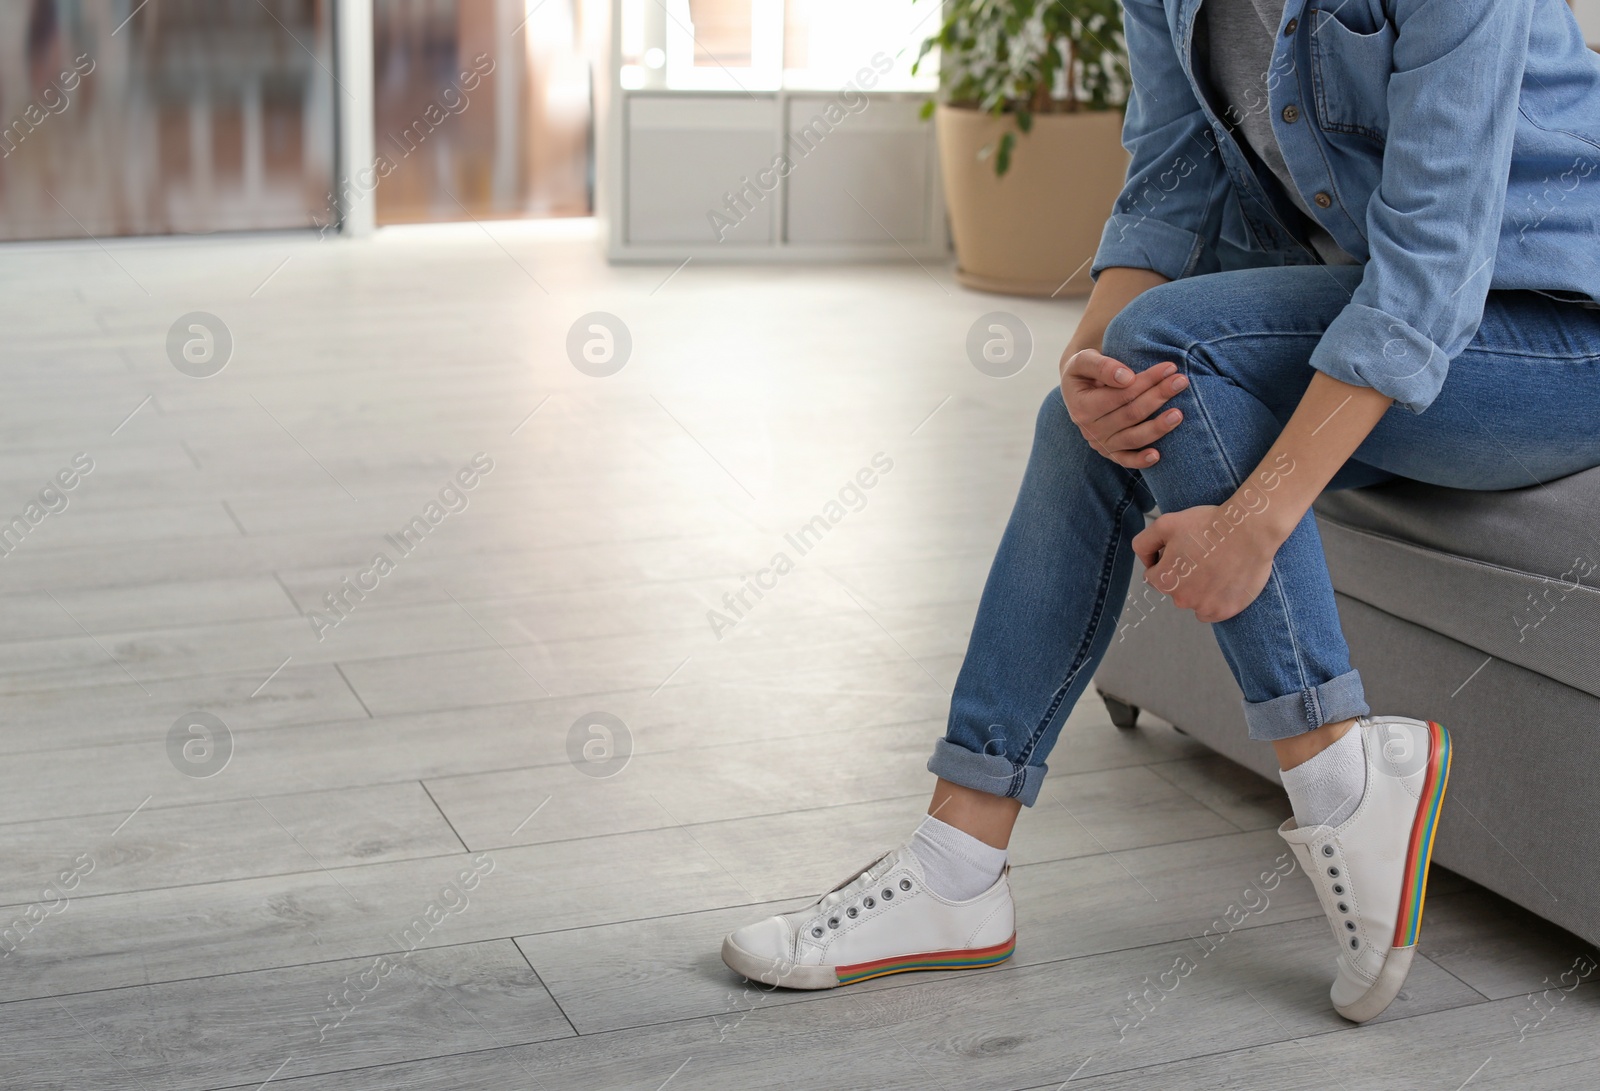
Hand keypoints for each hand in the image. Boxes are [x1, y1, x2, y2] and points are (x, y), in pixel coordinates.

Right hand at [1059, 347, 1188, 468]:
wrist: (1080, 389)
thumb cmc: (1086, 371)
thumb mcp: (1084, 360)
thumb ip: (1102, 366)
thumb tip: (1127, 378)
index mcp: (1081, 406)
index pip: (1121, 394)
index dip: (1146, 381)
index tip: (1169, 367)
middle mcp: (1089, 429)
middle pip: (1131, 414)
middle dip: (1158, 397)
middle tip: (1182, 381)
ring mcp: (1100, 444)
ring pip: (1133, 438)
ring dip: (1158, 427)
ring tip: (1179, 414)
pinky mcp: (1110, 453)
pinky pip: (1126, 460)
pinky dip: (1141, 460)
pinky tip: (1157, 456)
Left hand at [1131, 504, 1280, 623]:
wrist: (1250, 530)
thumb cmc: (1208, 525)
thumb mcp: (1165, 524)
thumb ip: (1144, 544)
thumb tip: (1146, 562)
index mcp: (1164, 580)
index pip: (1154, 575)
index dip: (1167, 560)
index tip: (1184, 550)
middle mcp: (1181, 599)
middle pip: (1175, 589)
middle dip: (1183, 575)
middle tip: (1203, 556)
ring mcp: (1204, 607)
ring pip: (1194, 601)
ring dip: (1200, 589)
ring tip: (1217, 567)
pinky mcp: (1226, 611)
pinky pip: (1212, 612)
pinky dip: (1216, 600)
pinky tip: (1224, 581)